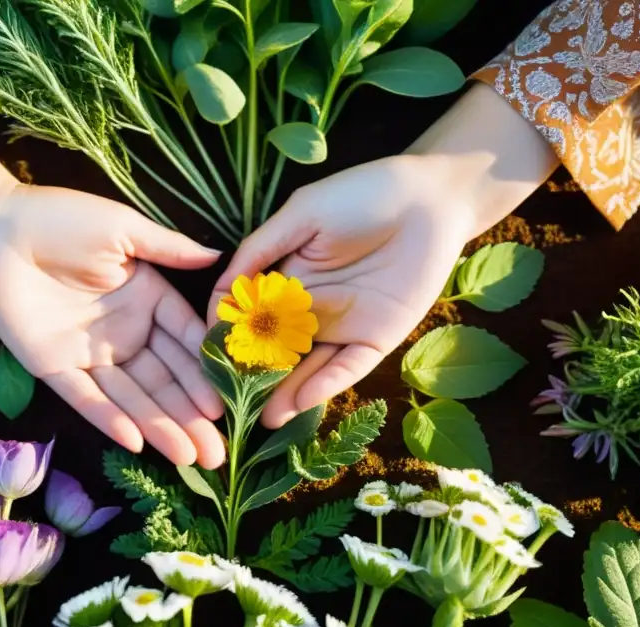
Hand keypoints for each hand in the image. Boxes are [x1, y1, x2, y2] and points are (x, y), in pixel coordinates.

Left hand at [0, 130, 225, 468]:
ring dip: (160, 426)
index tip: (227, 400)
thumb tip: (220, 259)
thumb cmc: (63, 219)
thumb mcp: (124, 229)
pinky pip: (86, 398)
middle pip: (164, 380)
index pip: (185, 341)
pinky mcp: (54, 367)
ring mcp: (90, 353)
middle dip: (191, 416)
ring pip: (132, 397)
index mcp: (146, 298)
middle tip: (218, 453)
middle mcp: (124, 332)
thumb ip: (170, 250)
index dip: (205, 371)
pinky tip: (137, 441)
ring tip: (191, 457)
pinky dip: (109, 418)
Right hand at [210, 155, 471, 427]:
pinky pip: (348, 368)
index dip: (230, 336)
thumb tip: (220, 291)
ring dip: (286, 394)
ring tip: (262, 418)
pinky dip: (326, 385)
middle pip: (276, 352)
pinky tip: (303, 401)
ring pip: (308, 369)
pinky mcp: (376, 340)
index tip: (209, 356)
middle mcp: (310, 311)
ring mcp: (342, 328)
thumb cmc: (362, 196)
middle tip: (232, 404)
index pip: (251, 317)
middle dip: (255, 378)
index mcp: (286, 281)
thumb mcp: (301, 215)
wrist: (430, 199)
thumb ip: (259, 251)